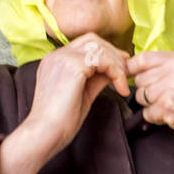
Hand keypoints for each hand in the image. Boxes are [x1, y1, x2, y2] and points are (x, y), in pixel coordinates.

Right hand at [23, 32, 130, 155]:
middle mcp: (57, 55)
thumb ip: (97, 78)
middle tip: (127, 71)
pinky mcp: (72, 66)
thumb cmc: (61, 121)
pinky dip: (116, 71)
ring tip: (123, 83)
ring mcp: (63, 58)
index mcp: (55, 61)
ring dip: (117, 64)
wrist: (45, 133)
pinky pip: (102, 59)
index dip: (106, 53)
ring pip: (99, 47)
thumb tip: (115, 70)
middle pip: (93, 40)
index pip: (85, 45)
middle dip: (114, 54)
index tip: (121, 67)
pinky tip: (120, 88)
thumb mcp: (83, 93)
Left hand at [127, 50, 173, 173]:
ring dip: (150, 106)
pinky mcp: (171, 105)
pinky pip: (147, 112)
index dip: (132, 69)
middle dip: (146, 91)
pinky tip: (171, 117)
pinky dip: (155, 118)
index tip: (130, 78)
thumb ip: (166, 67)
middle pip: (141, 78)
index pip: (144, 57)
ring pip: (141, 95)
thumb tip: (132, 65)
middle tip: (165, 99)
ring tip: (169, 107)